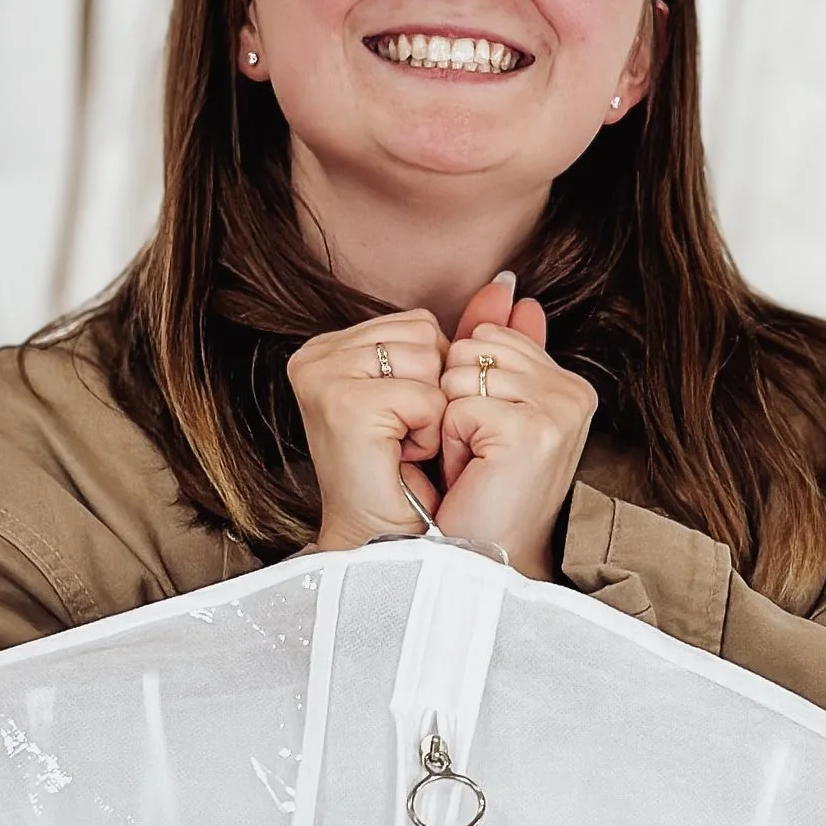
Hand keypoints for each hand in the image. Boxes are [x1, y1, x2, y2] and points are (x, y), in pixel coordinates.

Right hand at [289, 309, 447, 550]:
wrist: (393, 543)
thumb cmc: (415, 478)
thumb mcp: (440, 394)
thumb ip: (466, 337)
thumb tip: (509, 283)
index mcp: (330, 346)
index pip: (417, 324)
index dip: (435, 376)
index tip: (409, 420)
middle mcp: (316, 354)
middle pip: (424, 333)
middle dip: (435, 390)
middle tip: (407, 437)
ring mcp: (323, 375)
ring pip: (427, 358)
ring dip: (434, 411)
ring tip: (405, 446)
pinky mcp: (341, 403)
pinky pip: (425, 396)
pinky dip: (429, 432)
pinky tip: (403, 457)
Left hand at [436, 284, 594, 581]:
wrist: (485, 560)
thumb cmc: (482, 494)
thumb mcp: (490, 409)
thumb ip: (500, 346)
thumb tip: (503, 284)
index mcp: (569, 383)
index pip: (492, 337)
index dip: (466, 386)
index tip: (486, 437)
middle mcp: (573, 391)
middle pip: (475, 348)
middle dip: (455, 400)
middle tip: (477, 455)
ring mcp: (559, 410)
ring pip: (463, 374)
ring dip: (450, 424)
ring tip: (474, 465)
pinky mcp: (534, 431)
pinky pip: (460, 406)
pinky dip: (450, 444)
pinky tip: (471, 474)